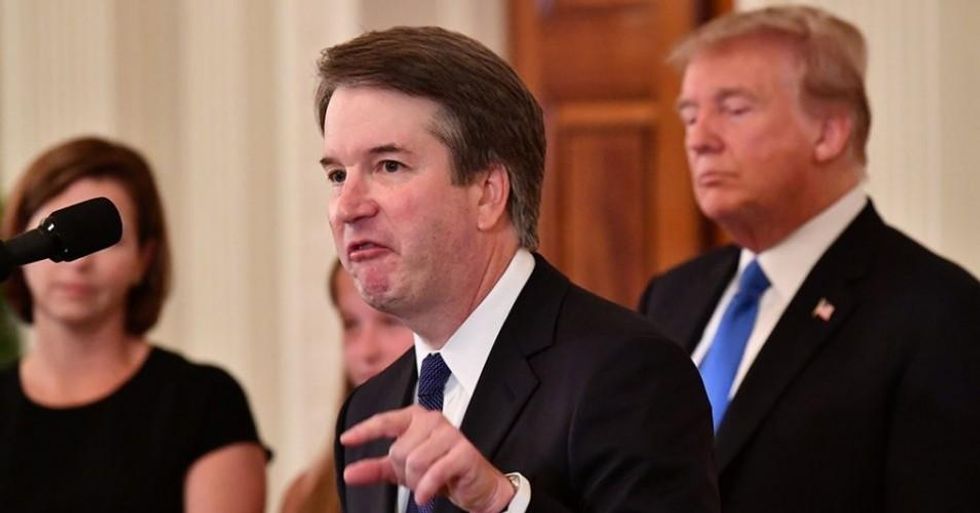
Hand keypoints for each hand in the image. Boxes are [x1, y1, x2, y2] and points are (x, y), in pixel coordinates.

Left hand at [340, 405, 515, 512]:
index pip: (386, 421)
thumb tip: (349, 473)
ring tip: (427, 485)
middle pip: (399, 451)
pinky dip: (426, 489)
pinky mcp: (464, 452)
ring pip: (414, 462)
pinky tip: (426, 496)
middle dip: (404, 473)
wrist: (476, 487)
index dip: (365, 431)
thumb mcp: (403, 471)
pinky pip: (434, 472)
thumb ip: (376, 469)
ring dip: (417, 482)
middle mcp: (433, 420)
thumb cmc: (440, 472)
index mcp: (417, 418)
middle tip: (419, 479)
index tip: (346, 439)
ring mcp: (450, 434)